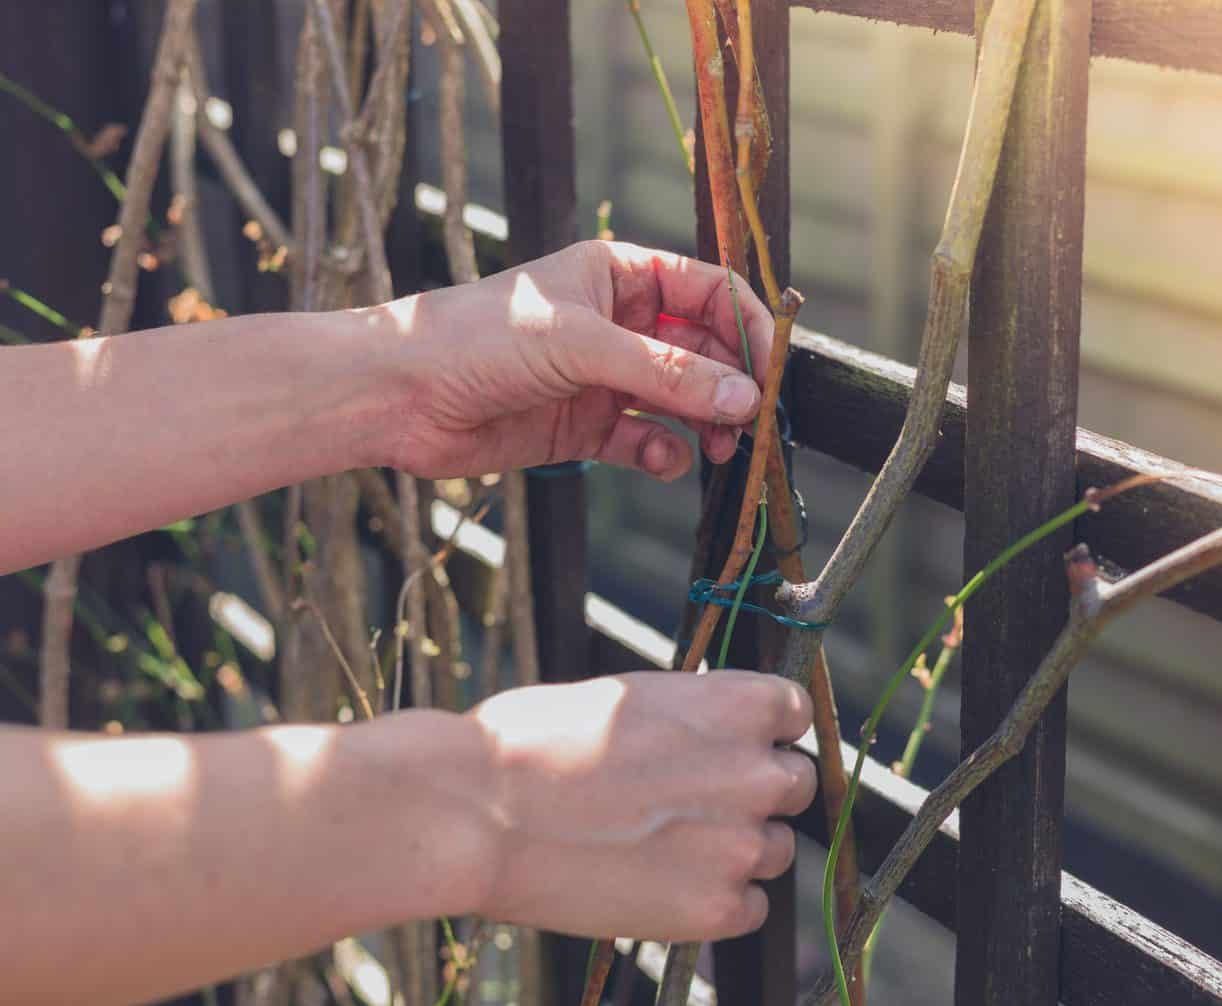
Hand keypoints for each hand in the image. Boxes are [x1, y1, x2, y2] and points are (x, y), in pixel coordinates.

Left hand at [383, 240, 775, 480]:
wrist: (399, 397)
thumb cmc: (477, 339)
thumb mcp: (581, 345)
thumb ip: (667, 373)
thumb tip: (744, 398)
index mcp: (622, 276)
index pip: (711, 292)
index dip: (748, 328)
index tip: (773, 371)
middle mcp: (621, 324)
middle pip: (706, 352)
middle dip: (731, 387)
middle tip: (753, 425)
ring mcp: (605, 378)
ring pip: (682, 400)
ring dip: (707, 425)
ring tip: (720, 450)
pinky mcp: (586, 428)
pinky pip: (646, 442)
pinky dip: (664, 454)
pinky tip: (665, 462)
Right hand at [465, 671, 815, 939]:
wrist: (481, 814)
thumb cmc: (535, 742)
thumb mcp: (630, 698)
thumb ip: (692, 718)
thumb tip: (711, 736)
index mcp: (738, 705)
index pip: (794, 714)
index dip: (764, 732)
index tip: (734, 746)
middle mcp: (755, 772)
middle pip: (794, 785)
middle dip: (754, 793)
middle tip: (696, 805)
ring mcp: (741, 844)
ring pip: (774, 850)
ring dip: (737, 850)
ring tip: (666, 849)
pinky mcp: (717, 908)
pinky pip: (751, 908)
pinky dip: (718, 903)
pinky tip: (663, 888)